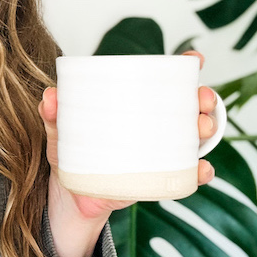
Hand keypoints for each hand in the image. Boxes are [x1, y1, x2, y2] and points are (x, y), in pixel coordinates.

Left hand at [38, 50, 219, 221]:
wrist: (72, 196)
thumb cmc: (71, 155)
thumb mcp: (60, 131)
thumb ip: (53, 114)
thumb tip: (50, 95)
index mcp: (135, 106)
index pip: (165, 82)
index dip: (186, 68)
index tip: (195, 59)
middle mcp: (154, 126)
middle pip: (190, 106)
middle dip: (204, 99)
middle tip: (200, 101)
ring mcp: (161, 152)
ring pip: (195, 137)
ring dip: (206, 129)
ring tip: (201, 128)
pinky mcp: (161, 179)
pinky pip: (188, 175)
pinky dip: (200, 172)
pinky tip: (201, 169)